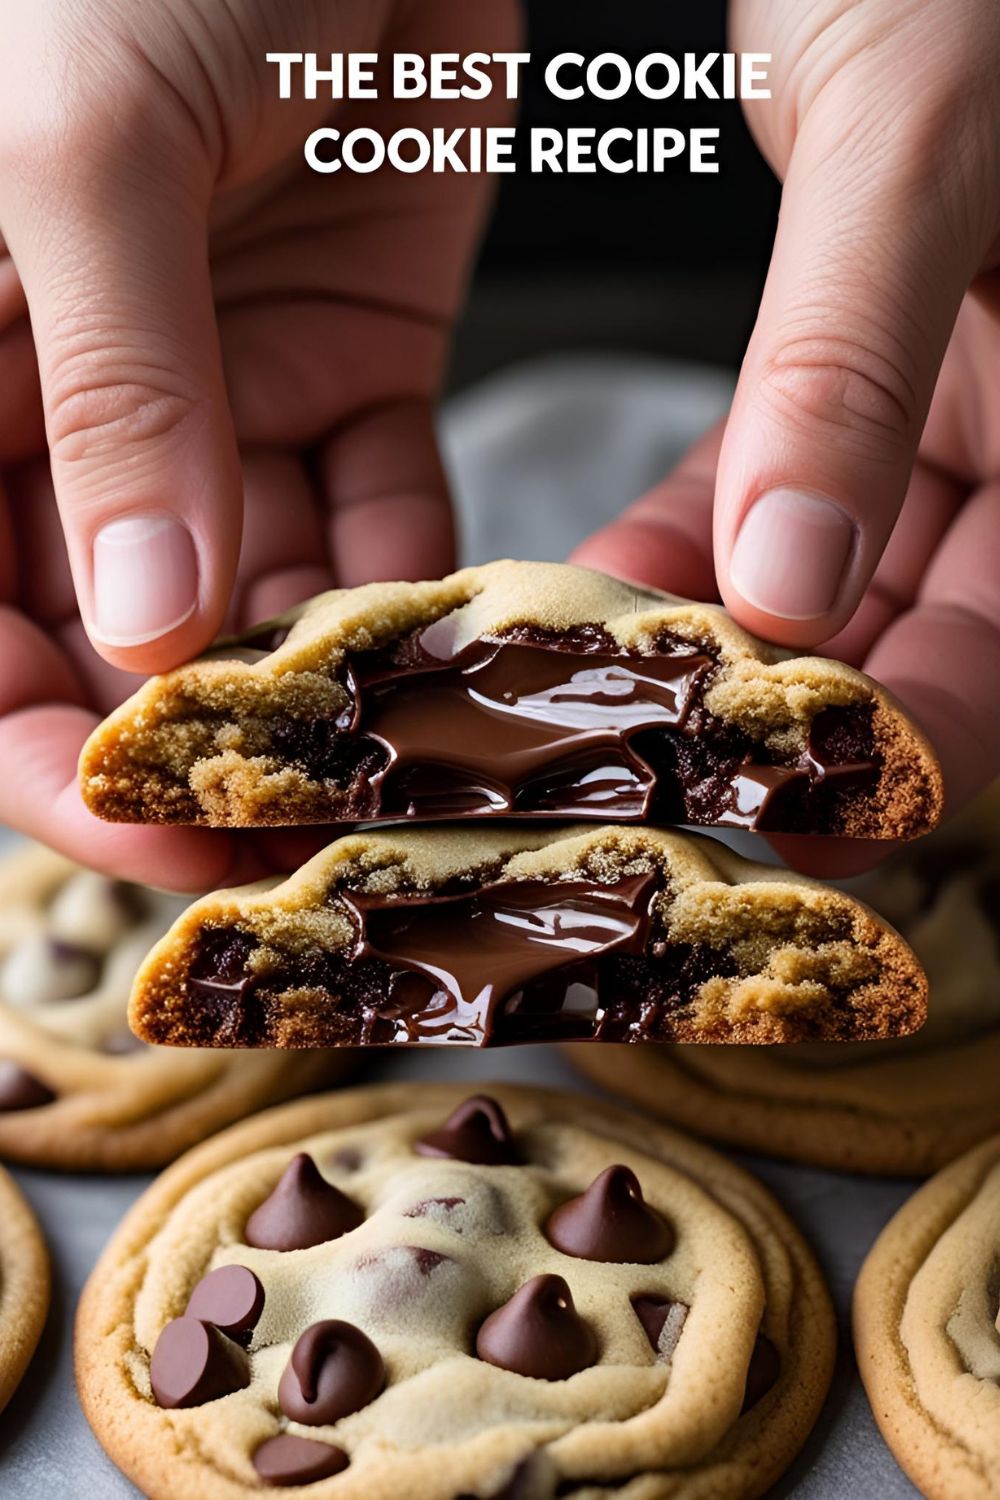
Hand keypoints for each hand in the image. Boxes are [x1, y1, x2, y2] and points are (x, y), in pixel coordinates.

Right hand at [0, 0, 516, 887]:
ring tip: (408, 771)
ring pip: (260, 596)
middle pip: (117, 641)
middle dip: (202, 747)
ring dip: (331, 686)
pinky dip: (424, 586)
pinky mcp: (351, 370)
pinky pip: (381, 515)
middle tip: (300, 839)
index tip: (142, 828)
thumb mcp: (86, 147)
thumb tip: (145, 628)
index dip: (40, 749)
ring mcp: (219, 400)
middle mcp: (74, 411)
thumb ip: (112, 395)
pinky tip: (470, 649)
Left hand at [575, 0, 999, 871]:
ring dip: (714, 633)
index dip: (922, 742)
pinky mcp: (846, 360)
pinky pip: (760, 480)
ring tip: (610, 699)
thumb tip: (793, 577)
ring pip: (827, 569)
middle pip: (920, 625)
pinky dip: (682, 535)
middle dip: (794, 709)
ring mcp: (940, 397)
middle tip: (667, 779)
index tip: (803, 812)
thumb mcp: (927, 134)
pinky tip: (596, 586)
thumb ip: (851, 360)